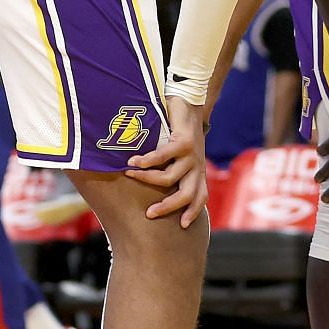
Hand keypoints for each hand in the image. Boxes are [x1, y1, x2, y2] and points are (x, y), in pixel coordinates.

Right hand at [125, 96, 209, 226]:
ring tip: (128, 172)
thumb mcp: (175, 155)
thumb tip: (141, 186)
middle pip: (187, 195)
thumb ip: (166, 169)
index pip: (200, 197)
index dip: (193, 212)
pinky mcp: (184, 142)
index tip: (181, 226)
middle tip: (149, 213)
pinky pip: (163, 157)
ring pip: (169, 178)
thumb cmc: (176, 130)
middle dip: (168, 207)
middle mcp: (196, 166)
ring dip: (146, 178)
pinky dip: (146, 161)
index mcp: (196, 171)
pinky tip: (132, 161)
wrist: (187, 102)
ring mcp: (191, 155)